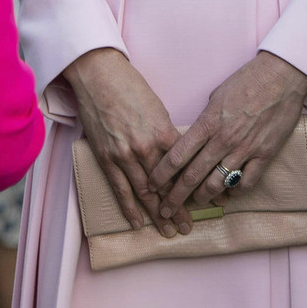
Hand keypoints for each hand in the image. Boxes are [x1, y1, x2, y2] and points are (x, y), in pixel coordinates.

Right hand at [62, 48, 179, 236]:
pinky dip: (130, 208)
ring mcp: (125, 155)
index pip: (185, 169)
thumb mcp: (159, 109)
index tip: (208, 201)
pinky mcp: (106, 157)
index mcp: (164, 133)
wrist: (99, 76)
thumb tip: (177, 156)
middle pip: (167, 186)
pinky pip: (120, 189)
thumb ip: (167, 135)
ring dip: (157, 214)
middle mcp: (146, 148)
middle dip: (179, 209)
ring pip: (145, 193)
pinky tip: (139, 222)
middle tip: (188, 227)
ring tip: (169, 231)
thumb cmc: (131, 87)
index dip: (196, 187)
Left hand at [150, 52, 306, 228]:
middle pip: (192, 177)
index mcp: (208, 123)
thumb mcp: (216, 95)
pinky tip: (229, 191)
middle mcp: (223, 140)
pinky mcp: (265, 155)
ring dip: (203, 197)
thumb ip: (205, 120)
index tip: (151, 185)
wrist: (282, 75)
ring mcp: (245, 150)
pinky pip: (246, 183)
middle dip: (175, 197)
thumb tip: (197, 136)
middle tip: (165, 210)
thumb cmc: (248, 79)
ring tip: (196, 201)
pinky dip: (235, 191)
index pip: (177, 156)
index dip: (160, 175)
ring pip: (217, 184)